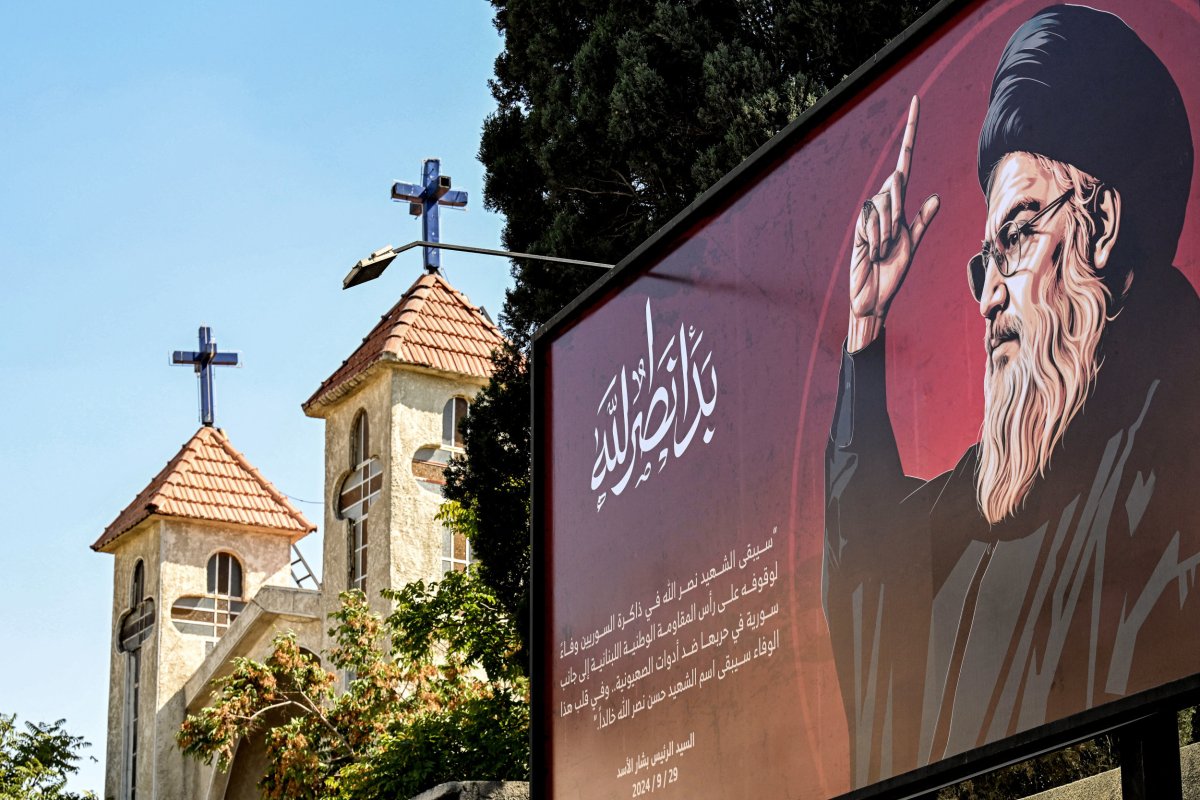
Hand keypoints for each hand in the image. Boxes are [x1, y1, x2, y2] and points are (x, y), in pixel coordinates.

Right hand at [847, 95, 939, 351]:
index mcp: (900, 205)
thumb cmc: (893, 273)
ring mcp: (869, 213)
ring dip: (888, 230)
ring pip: (885, 203)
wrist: (872, 295)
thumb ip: (922, 222)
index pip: (905, 161)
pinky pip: (872, 217)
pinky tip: (872, 249)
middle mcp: (884, 204)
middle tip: (892, 242)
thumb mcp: (912, 245)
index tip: (915, 101)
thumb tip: (937, 197)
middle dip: (898, 212)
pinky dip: (877, 234)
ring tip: (883, 249)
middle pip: (896, 184)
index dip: (910, 133)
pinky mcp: (858, 224)